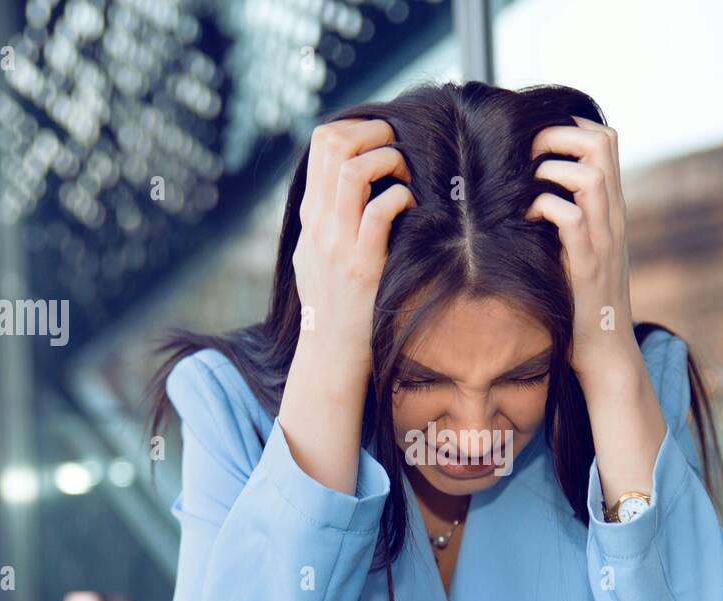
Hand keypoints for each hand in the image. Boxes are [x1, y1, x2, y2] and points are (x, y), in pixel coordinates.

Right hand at [292, 117, 415, 379]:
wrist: (331, 350)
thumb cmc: (333, 302)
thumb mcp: (314, 254)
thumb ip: (324, 219)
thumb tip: (344, 186)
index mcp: (311, 215)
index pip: (320, 144)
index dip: (355, 127)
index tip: (381, 137)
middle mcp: (320, 223)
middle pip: (334, 146)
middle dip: (374, 133)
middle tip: (398, 145)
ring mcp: (339, 243)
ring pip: (354, 172)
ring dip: (388, 160)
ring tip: (405, 175)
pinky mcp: (363, 265)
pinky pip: (380, 211)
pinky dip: (401, 197)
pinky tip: (411, 208)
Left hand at [524, 115, 639, 386]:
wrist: (603, 349)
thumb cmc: (581, 299)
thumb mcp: (580, 245)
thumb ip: (570, 213)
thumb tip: (531, 185)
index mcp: (611, 207)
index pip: (606, 138)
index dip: (572, 124)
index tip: (539, 137)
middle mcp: (613, 216)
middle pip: (604, 142)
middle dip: (560, 134)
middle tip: (531, 153)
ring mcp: (604, 239)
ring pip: (591, 176)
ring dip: (552, 170)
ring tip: (529, 187)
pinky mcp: (587, 265)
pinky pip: (571, 218)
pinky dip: (544, 208)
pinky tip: (528, 220)